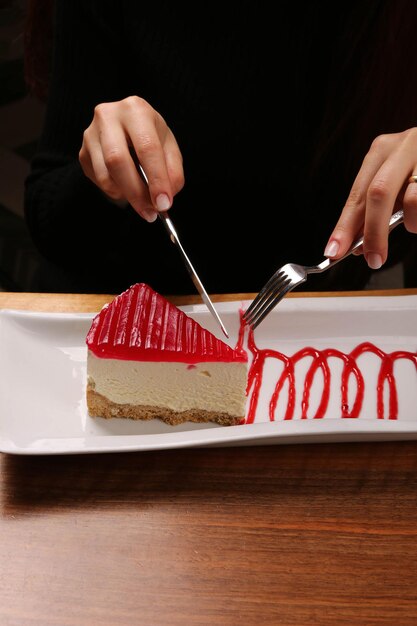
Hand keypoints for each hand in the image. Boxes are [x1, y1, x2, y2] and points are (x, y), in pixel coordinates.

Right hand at [79, 96, 183, 221]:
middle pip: (118, 160)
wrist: (125, 129)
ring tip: (142, 202)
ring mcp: (91, 134)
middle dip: (137, 193)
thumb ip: (173, 172)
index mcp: (136, 110)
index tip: (164, 203)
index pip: (147, 147)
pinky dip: (116, 192)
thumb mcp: (169, 148)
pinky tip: (127, 188)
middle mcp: (108, 116)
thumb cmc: (150, 137)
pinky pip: (98, 181)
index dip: (157, 179)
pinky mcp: (83, 152)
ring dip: (126, 196)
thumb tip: (165, 197)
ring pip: (105, 175)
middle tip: (150, 212)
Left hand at [324, 128, 416, 267]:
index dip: (344, 226)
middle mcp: (403, 145)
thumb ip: (377, 210)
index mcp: (382, 150)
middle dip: (373, 232)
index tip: (334, 251)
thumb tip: (358, 246)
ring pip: (413, 200)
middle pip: (378, 193)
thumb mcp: (396, 184)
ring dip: (412, 222)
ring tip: (415, 223)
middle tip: (373, 259)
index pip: (356, 194)